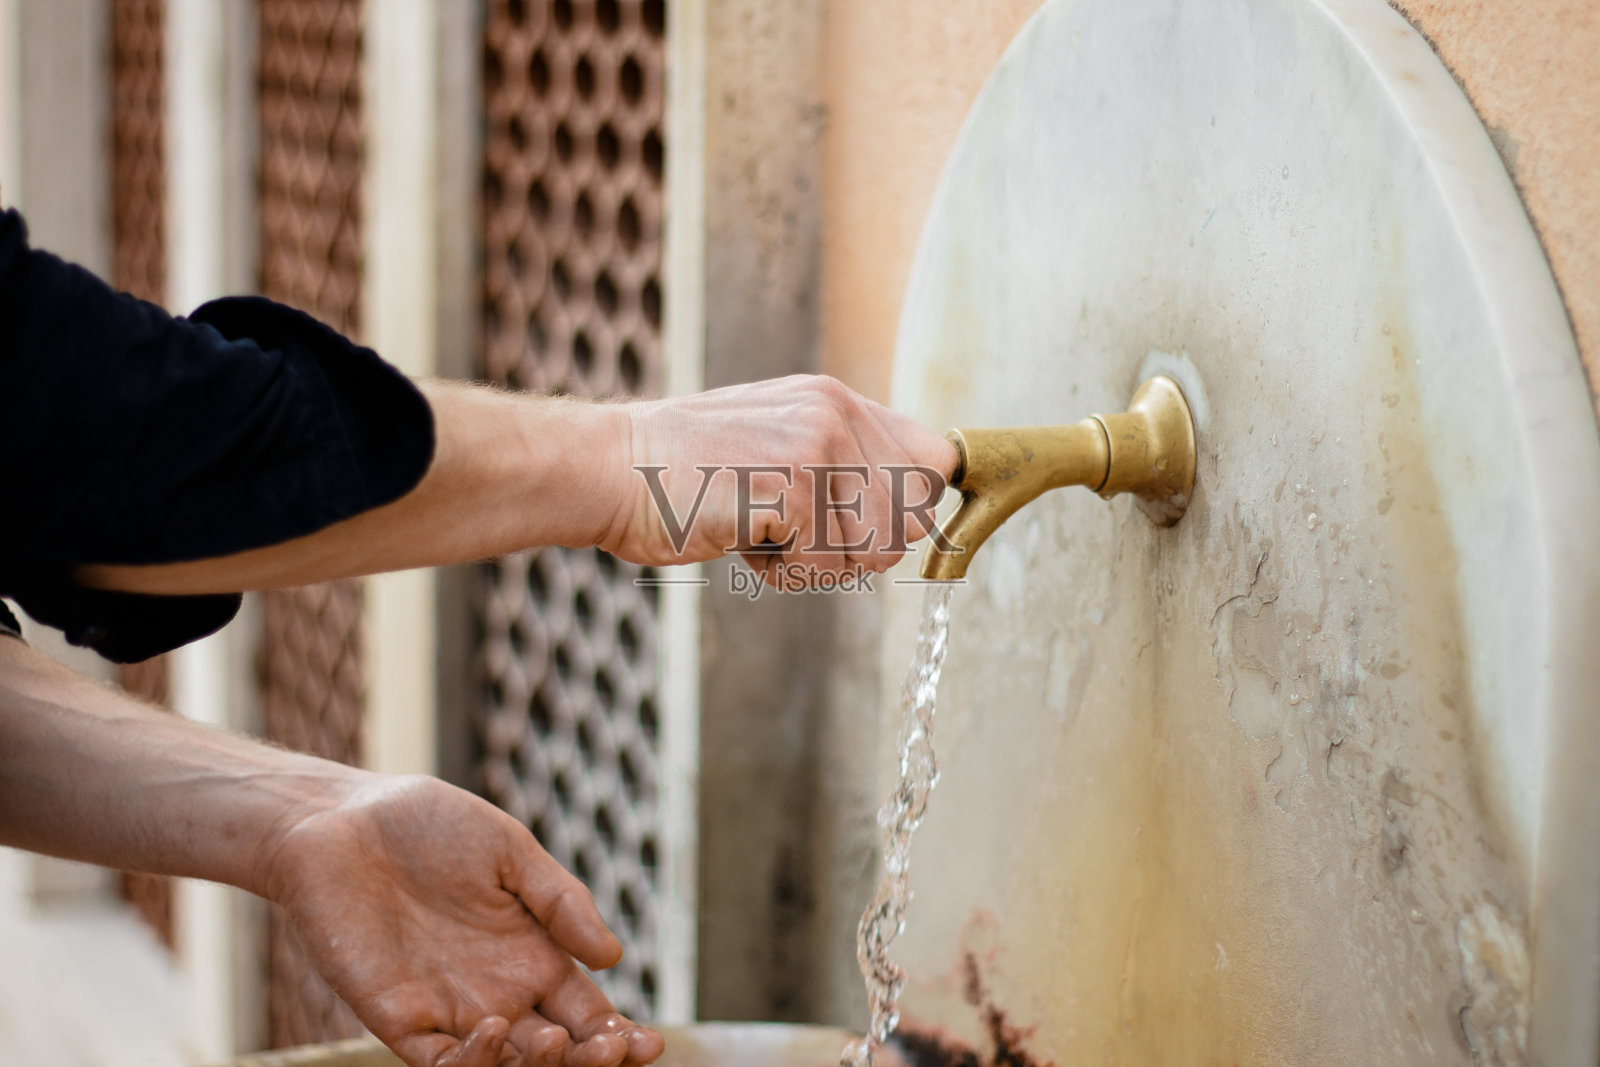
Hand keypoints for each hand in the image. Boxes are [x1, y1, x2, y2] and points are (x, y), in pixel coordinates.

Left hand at [260, 774, 663, 1066]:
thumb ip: (561, 901)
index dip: (618, 1036)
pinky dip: (474, 1062)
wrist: (341, 822)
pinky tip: (498, 1029)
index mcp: (533, 956)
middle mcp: (498, 992)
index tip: (647, 1042)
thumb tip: (614, 957)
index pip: (587, 1014)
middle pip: (556, 1052)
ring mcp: (449, 1010)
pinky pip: (442, 1064)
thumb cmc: (427, 826)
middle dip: (592, 1062)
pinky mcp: (399, 1019)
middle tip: (612, 1051)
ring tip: (557, 1041)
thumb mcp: (509, 851)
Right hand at [602, 375, 958, 585]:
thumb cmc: (681, 475)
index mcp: (834, 401)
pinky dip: (783, 573)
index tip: (876, 528)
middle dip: (858, 546)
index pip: (935, 459)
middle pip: (911, 517)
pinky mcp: (795, 488)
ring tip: (762, 532)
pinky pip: (825, 565)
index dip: (915, 505)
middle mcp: (836, 414)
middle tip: (795, 533)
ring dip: (819, 562)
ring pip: (875, 549)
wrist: (609, 469)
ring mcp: (819, 447)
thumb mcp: (772, 443)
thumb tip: (908, 507)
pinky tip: (742, 540)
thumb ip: (836, 460)